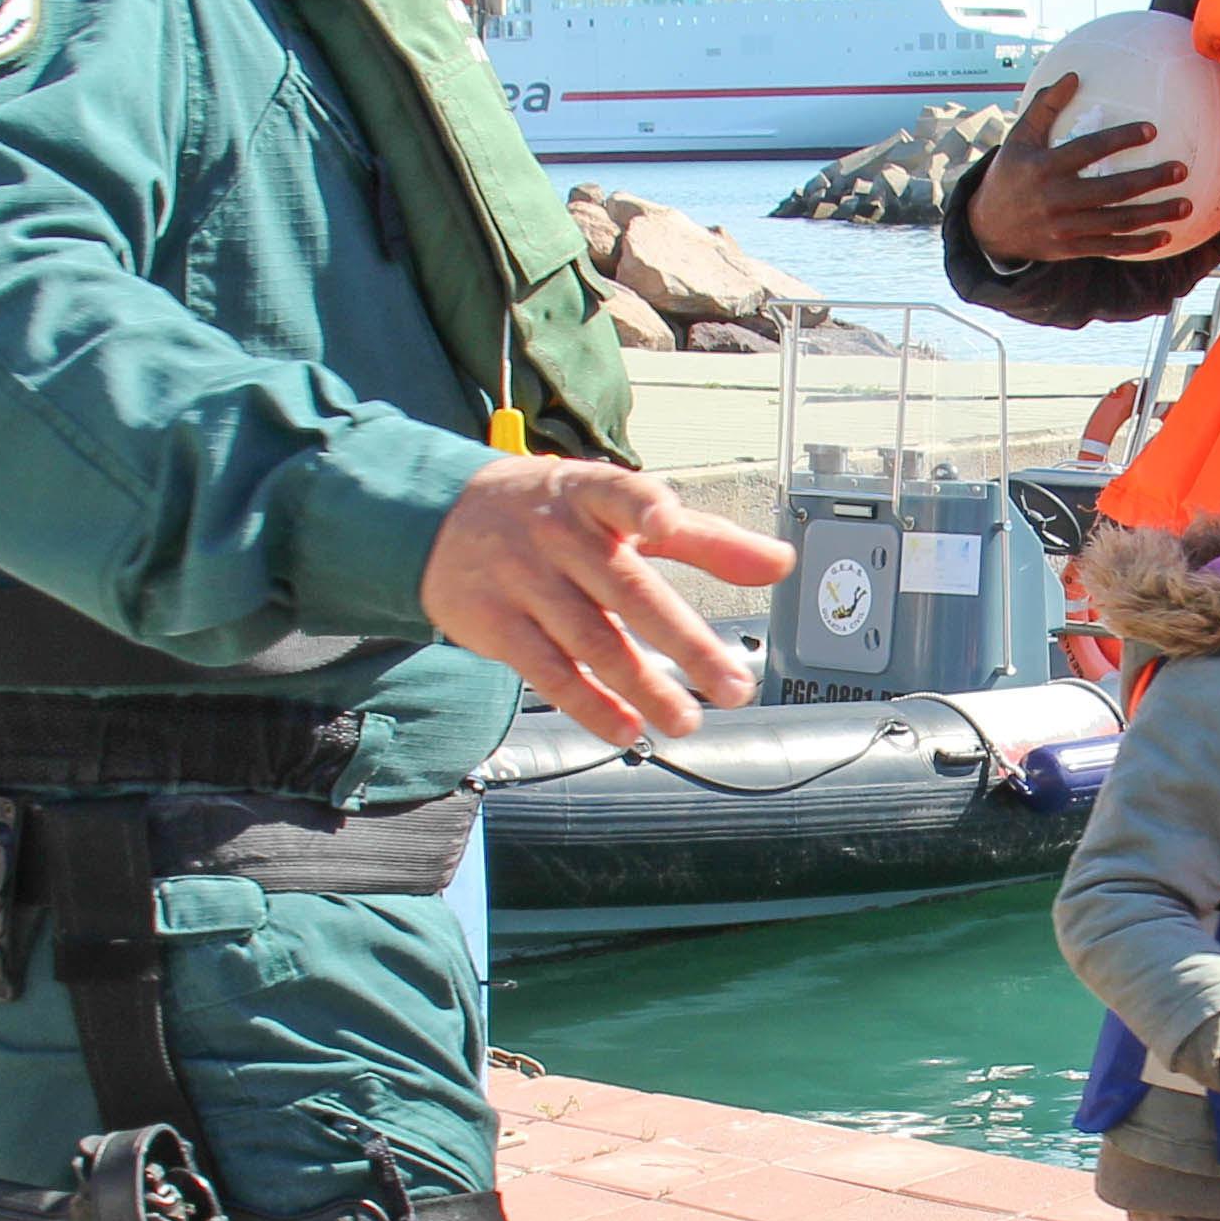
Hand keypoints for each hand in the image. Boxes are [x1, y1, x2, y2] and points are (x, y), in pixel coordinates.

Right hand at [422, 459, 796, 743]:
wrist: (438, 517)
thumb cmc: (554, 513)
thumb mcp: (621, 511)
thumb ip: (705, 539)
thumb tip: (781, 563)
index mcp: (594, 496)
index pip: (621, 493)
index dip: (642, 506)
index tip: (663, 519)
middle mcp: (558, 536)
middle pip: (627, 592)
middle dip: (685, 643)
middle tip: (734, 687)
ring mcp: (522, 580)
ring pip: (592, 641)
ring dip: (645, 687)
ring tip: (687, 720)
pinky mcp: (494, 624)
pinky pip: (547, 671)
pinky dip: (589, 705)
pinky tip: (625, 727)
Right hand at [958, 70, 1198, 264]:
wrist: (988, 227)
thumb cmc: (1010, 173)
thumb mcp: (1019, 138)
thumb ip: (1044, 106)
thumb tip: (1073, 75)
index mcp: (1043, 167)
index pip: (1089, 150)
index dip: (1120, 139)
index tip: (1152, 130)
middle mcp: (1055, 199)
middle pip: (1111, 191)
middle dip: (1150, 180)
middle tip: (1181, 169)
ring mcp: (1064, 227)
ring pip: (1117, 223)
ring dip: (1154, 215)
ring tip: (1185, 204)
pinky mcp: (1071, 249)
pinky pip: (1111, 248)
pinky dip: (1139, 244)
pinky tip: (1165, 235)